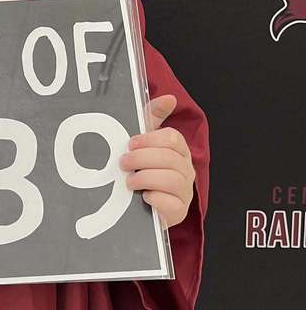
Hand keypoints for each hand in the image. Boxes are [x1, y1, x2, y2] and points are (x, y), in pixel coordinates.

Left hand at [119, 94, 195, 229]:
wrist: (145, 206)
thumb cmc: (146, 169)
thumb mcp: (146, 142)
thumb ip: (153, 117)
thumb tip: (169, 97)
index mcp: (179, 150)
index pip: (172, 138)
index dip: (149, 139)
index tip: (130, 144)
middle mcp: (186, 170)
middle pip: (169, 158)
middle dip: (141, 159)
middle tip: (123, 163)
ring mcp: (185, 192)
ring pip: (170, 179)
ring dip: (144, 178)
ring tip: (129, 181)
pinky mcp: (179, 212)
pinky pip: (170, 203)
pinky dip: (154, 198)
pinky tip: (143, 197)